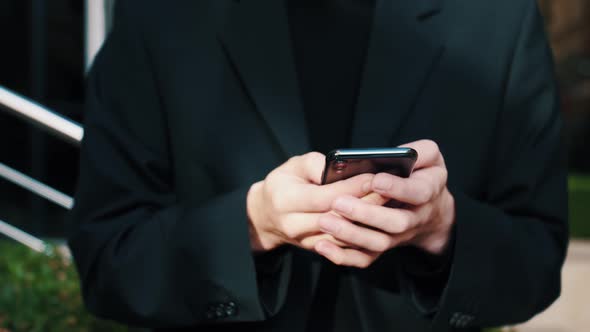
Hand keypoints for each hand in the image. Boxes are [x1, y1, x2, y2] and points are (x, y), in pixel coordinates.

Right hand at [247, 152, 377, 252]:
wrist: (266, 215)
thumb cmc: (284, 184)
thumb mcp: (294, 166)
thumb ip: (316, 164)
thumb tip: (343, 167)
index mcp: (287, 200)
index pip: (326, 197)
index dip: (352, 189)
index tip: (374, 177)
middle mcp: (294, 225)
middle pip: (338, 219)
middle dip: (367, 205)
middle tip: (391, 191)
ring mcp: (306, 241)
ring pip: (344, 237)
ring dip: (369, 223)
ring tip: (389, 206)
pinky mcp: (317, 250)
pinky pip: (344, 248)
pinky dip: (364, 235)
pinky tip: (380, 222)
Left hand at [314, 140, 455, 267]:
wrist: (430, 211)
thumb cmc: (421, 176)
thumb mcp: (429, 157)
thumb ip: (418, 151)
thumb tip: (395, 153)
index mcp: (427, 191)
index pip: (417, 192)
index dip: (396, 188)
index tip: (374, 180)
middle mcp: (415, 218)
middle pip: (396, 223)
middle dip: (366, 214)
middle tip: (338, 202)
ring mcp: (398, 236)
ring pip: (378, 243)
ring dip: (350, 234)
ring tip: (324, 221)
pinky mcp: (381, 248)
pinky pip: (364, 258)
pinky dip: (343, 256)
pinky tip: (322, 245)